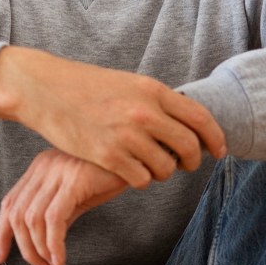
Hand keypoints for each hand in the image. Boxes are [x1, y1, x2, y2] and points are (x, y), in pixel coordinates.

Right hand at [0, 46, 225, 188]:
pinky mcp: (107, 156)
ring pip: (166, 169)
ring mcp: (127, 135)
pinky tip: (131, 173)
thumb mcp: (128, 84)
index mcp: (153, 90)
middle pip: (189, 147)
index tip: (219, 151)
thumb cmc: (86, 86)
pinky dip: (140, 181)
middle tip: (185, 165)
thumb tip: (183, 121)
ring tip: (151, 167)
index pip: (201, 118)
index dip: (215, 138)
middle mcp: (144, 112)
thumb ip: (155, 102)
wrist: (46, 89)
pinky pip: (141, 180)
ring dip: (163, 173)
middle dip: (192, 161)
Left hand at [0, 148, 128, 264]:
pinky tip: (60, 258)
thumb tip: (43, 245)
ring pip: (32, 219)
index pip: (10, 203)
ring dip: (39, 249)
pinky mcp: (74, 180)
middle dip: (25, 249)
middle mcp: (43, 168)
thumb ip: (57, 215)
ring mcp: (57, 172)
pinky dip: (53, 244)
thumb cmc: (109, 175)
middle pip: (17, 214)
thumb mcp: (76, 196)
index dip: (0, 234)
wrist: (136, 157)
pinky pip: (54, 219)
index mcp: (39, 169)